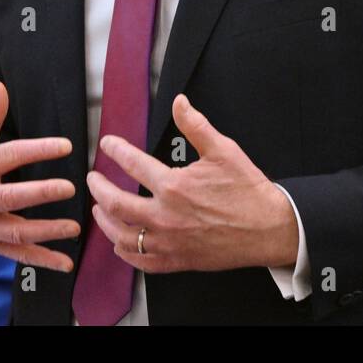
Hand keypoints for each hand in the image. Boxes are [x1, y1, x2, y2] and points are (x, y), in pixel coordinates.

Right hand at [0, 80, 80, 271]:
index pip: (10, 156)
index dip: (38, 150)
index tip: (66, 145)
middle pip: (10, 197)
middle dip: (39, 193)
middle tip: (69, 187)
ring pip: (15, 231)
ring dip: (46, 231)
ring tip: (75, 227)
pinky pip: (16, 255)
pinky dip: (41, 260)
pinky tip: (65, 263)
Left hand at [87, 94, 297, 272]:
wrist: (269, 228)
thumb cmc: (247, 190)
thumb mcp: (223, 150)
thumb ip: (196, 126)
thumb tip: (179, 102)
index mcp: (174, 186)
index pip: (133, 164)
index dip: (116, 151)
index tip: (108, 144)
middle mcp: (165, 216)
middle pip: (116, 204)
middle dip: (99, 189)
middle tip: (93, 179)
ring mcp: (169, 242)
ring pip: (122, 236)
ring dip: (105, 221)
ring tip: (99, 209)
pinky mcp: (177, 261)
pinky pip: (141, 261)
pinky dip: (125, 252)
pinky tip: (120, 243)